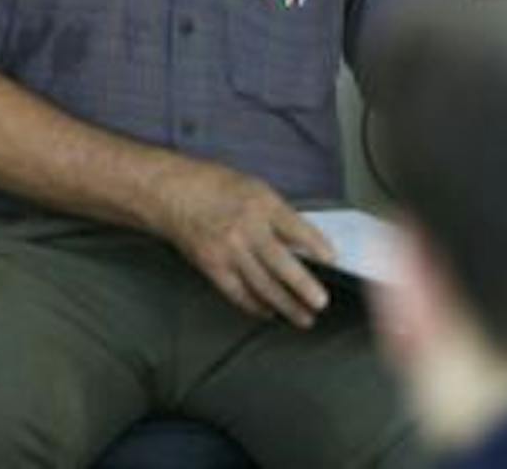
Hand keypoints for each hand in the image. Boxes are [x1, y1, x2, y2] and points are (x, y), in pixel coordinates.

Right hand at [151, 159, 335, 327]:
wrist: (174, 194)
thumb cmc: (218, 187)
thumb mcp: (256, 190)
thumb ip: (279, 216)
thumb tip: (303, 245)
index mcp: (261, 204)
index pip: (296, 228)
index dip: (316, 245)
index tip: (332, 260)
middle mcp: (246, 229)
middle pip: (281, 263)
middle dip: (304, 286)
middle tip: (321, 302)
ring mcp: (228, 251)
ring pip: (262, 285)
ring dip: (285, 305)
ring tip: (304, 318)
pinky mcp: (212, 267)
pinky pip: (238, 293)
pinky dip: (256, 306)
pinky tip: (270, 313)